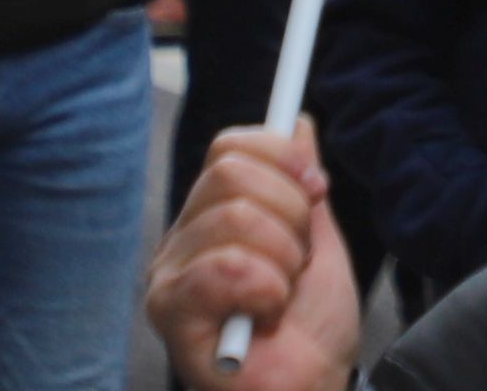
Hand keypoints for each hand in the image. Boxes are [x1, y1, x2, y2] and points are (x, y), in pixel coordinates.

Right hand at [145, 123, 357, 390]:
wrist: (314, 385)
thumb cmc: (310, 327)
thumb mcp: (317, 238)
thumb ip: (300, 182)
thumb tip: (297, 122)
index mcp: (212, 217)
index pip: (229, 147)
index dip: (282, 158)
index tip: (317, 190)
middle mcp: (181, 241)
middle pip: (230, 172)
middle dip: (290, 213)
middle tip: (298, 260)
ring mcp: (170, 277)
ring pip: (235, 218)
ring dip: (284, 260)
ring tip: (281, 295)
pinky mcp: (171, 314)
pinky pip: (227, 267)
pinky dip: (267, 290)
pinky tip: (265, 318)